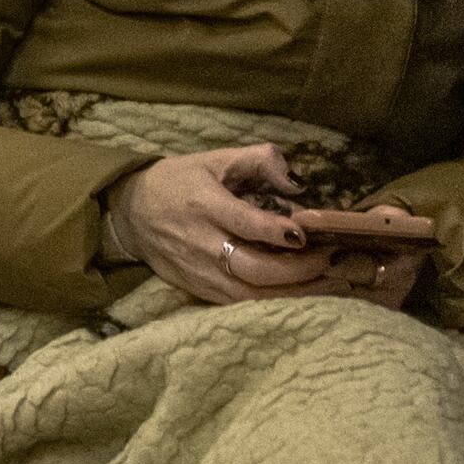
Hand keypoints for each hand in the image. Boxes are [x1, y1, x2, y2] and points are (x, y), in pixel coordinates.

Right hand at [111, 149, 420, 307]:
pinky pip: (244, 304)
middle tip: (332, 258)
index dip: (277, 232)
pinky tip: (305, 296)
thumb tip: (296, 182)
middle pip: (254, 268)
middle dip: (298, 269)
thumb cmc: (178, 182)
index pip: (244, 223)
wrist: (130, 215)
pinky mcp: (202, 291)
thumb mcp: (215, 159)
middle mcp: (203, 244)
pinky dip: (277, 303)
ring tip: (331, 283)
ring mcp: (202, 273)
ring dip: (295, 293)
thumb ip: (259, 160)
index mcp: (204, 205)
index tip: (307, 233)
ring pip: (253, 294)